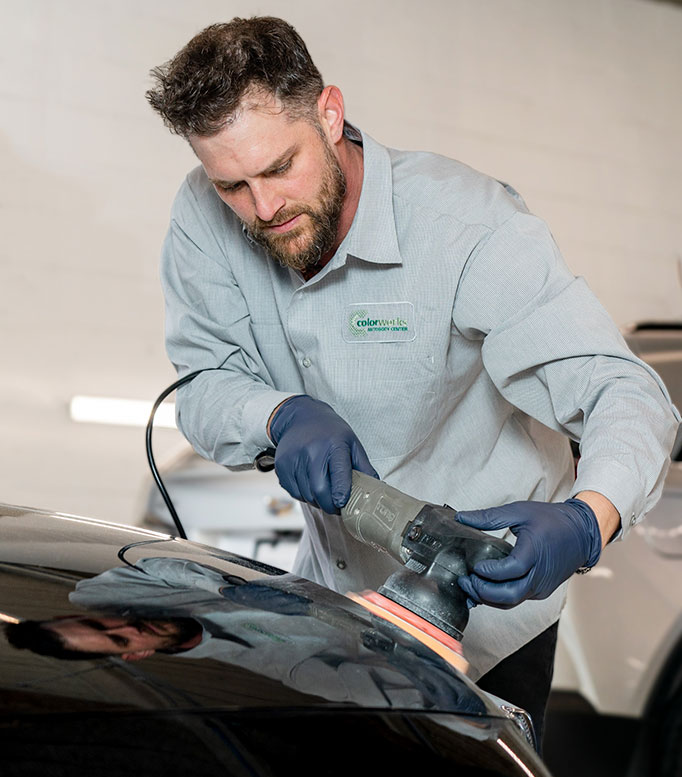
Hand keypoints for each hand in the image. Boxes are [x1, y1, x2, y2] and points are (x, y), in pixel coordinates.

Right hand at [269, 395, 377, 513]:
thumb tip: (377, 488)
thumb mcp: (351, 443)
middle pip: (319, 492)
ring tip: (324, 492)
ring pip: (306, 495)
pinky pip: (294, 492)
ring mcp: (294, 459)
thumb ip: (363, 466)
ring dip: (316, 500)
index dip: (342, 496)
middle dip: (330, 505)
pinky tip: (310, 484)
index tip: (344, 504)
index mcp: (333, 446)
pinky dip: (303, 495)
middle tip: (336, 506)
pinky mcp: (281, 467)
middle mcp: (311, 452)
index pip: (338, 478)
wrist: (299, 417)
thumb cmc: (330, 432)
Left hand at [454, 499, 601, 607]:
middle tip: (465, 580)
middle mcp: (540, 574)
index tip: (475, 565)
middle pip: (509, 594)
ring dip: (488, 598)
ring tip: (470, 586)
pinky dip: (499, 597)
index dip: (490, 571)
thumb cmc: (551, 520)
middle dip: (483, 591)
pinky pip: (518, 599)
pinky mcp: (541, 591)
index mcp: (535, 552)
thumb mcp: (518, 511)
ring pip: (512, 601)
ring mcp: (541, 586)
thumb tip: (461, 517)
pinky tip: (485, 588)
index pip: (511, 569)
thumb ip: (489, 517)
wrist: (581, 533)